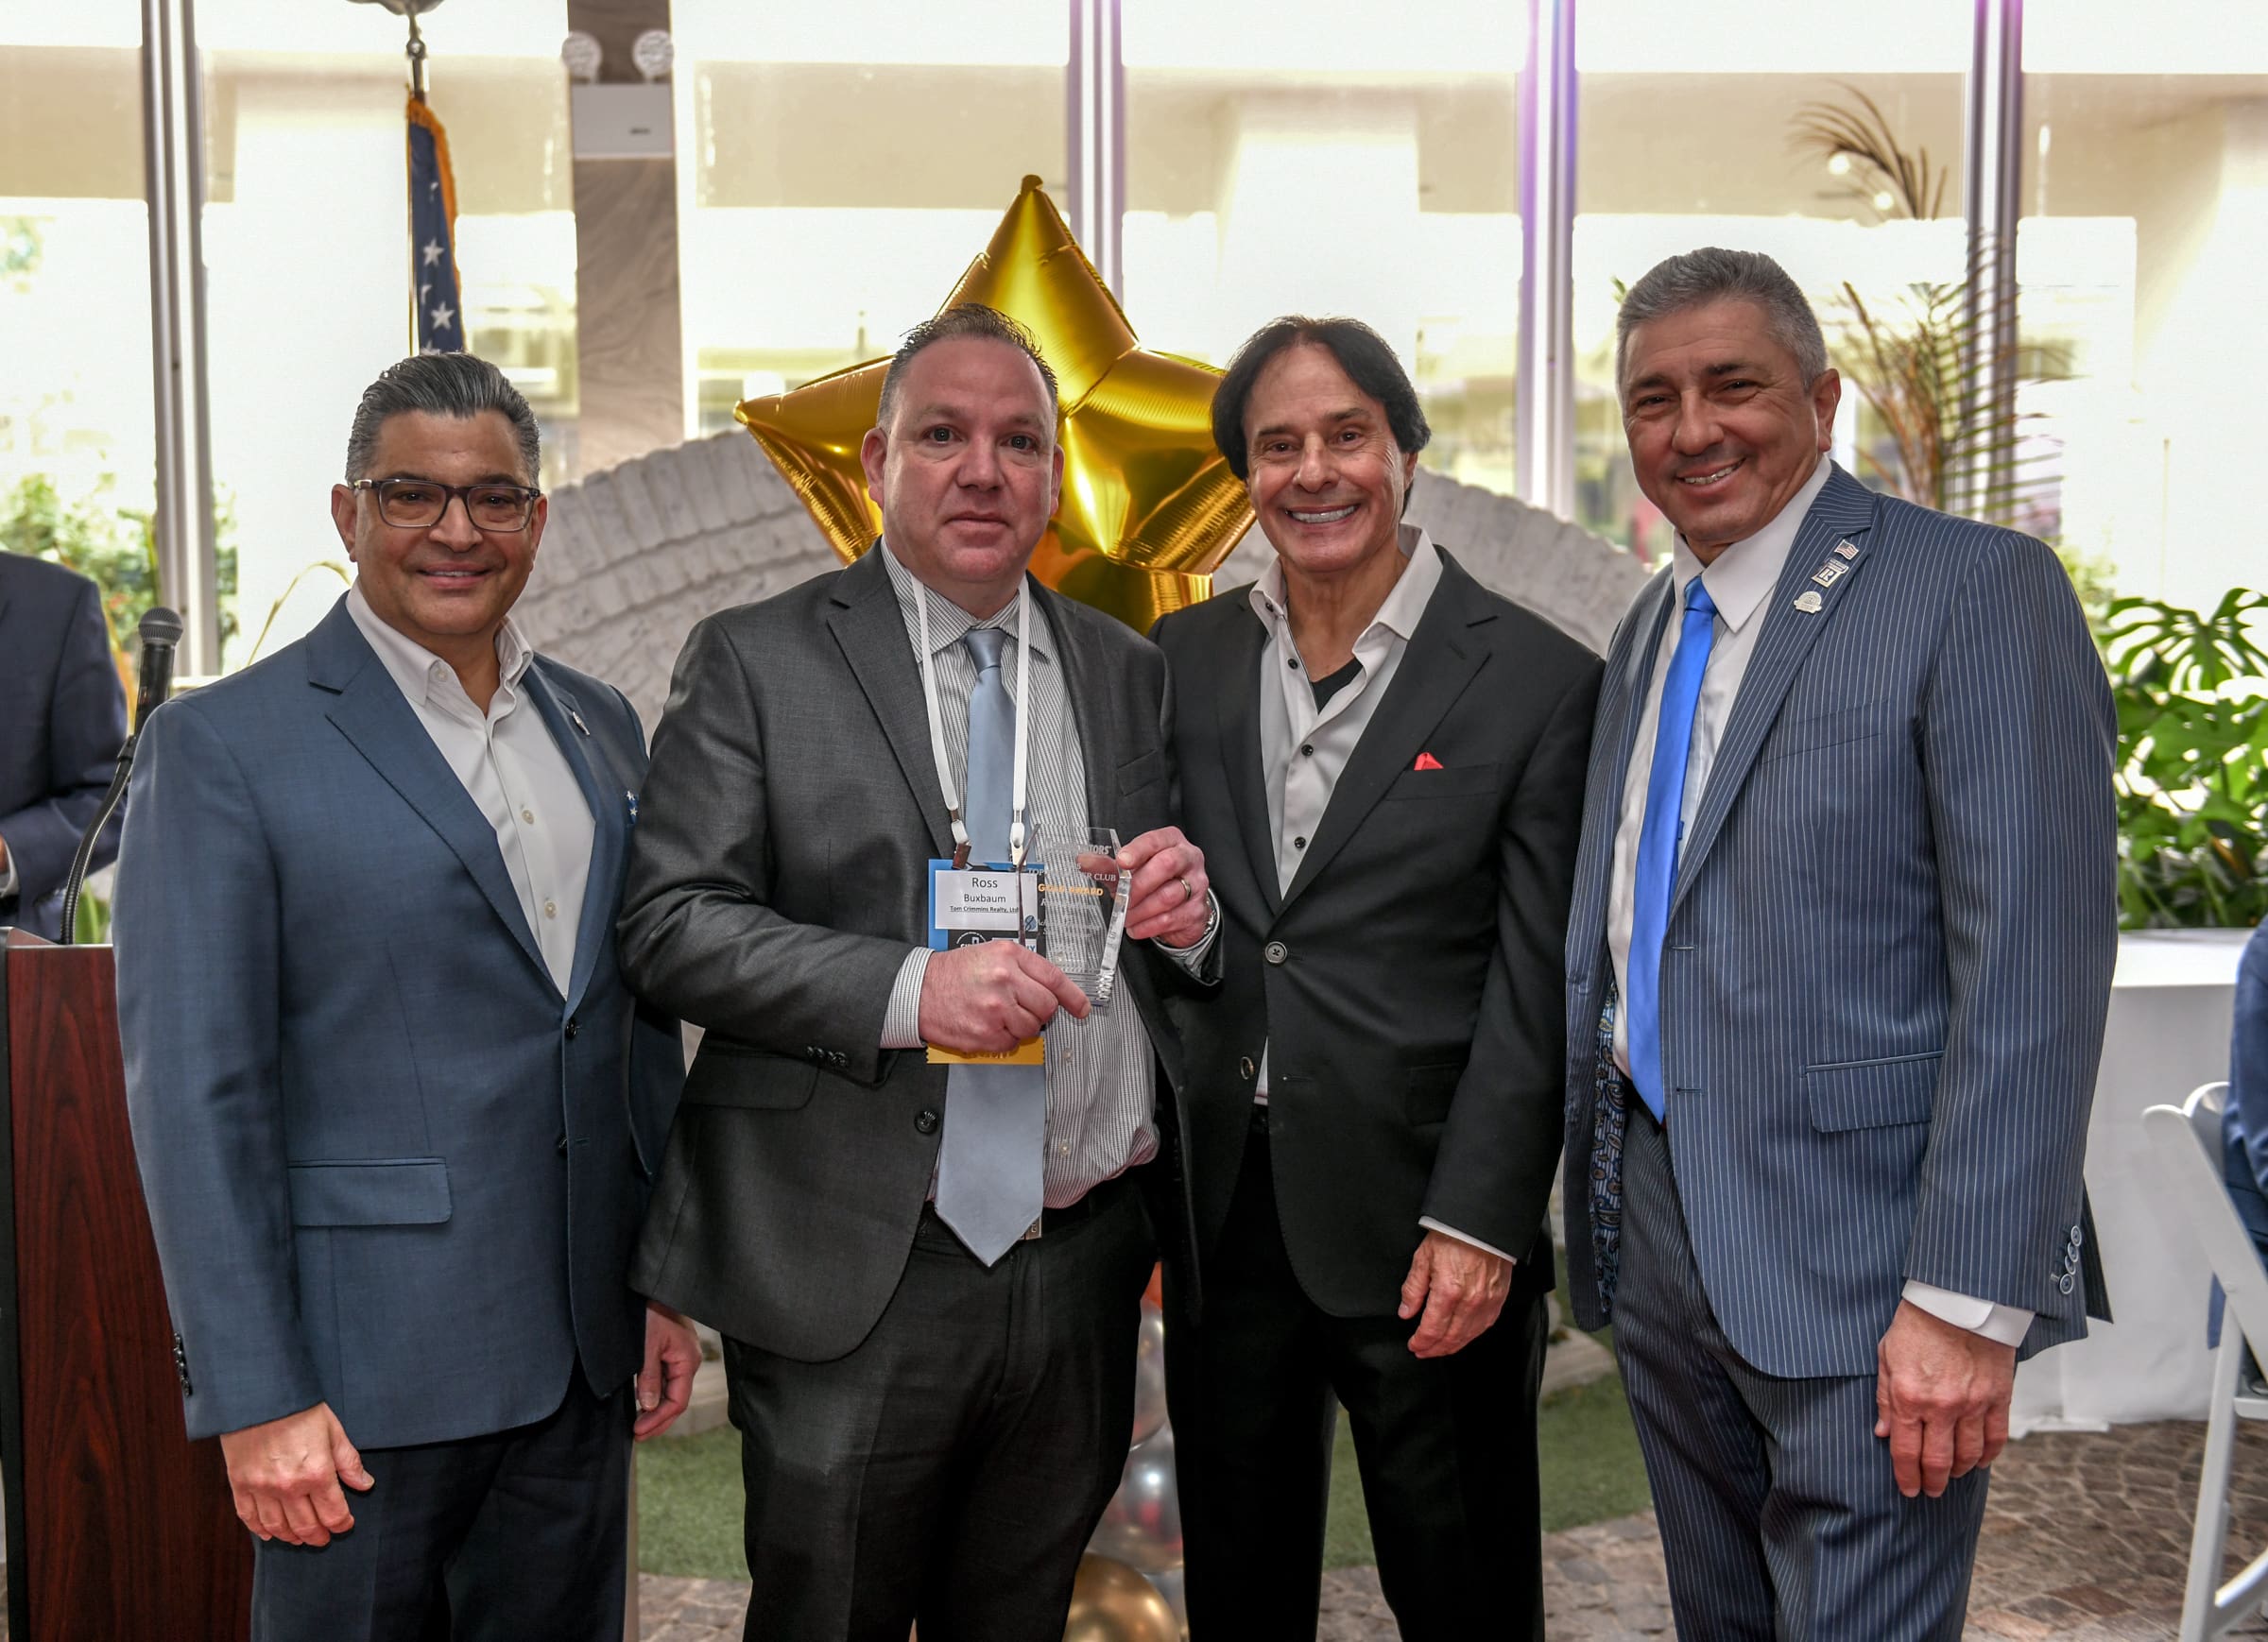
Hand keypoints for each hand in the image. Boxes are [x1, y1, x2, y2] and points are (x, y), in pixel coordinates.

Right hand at [218, 1400, 372, 1545]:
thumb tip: (365, 1484)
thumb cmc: (299, 1409)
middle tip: (324, 1538)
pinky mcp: (240, 1485)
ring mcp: (262, 1488)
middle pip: (306, 1526)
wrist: (259, 1396)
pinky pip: (249, 1517)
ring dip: (291, 1537)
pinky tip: (270, 1533)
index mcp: (317, 1473)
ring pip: (278, 1527)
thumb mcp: (333, 1430)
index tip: (345, 1525)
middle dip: (319, 1536)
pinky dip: (260, 1530)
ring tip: (300, 1539)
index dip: (342, 1524)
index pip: (333, 1513)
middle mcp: (289, 1487)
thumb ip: (349, 1461)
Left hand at [635, 1302, 700, 1440]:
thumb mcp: (646, 1346)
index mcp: (687, 1361)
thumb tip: (649, 1406)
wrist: (653, 1285)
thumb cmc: (651, 1311)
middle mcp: (689, 1361)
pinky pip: (667, 1379)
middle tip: (637, 1435)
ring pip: (672, 1391)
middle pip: (677, 1400)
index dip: (658, 1420)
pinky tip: (642, 1402)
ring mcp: (682, 1356)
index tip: (638, 1432)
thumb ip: (649, 1377)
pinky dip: (655, 1394)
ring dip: (656, 1409)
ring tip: (638, 1423)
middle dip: (658, 1420)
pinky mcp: (672, 1351)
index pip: (677, 1402)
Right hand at [918, 939, 1088, 1053]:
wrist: (918, 990)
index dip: (1073, 996)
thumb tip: (1053, 989)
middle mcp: (1004, 981)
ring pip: (1032, 1027)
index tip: (1082, 1007)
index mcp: (1009, 957)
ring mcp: (995, 1009)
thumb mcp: (991, 953)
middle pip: (1047, 1006)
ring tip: (1001, 1014)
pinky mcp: (986, 1034)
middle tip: (1023, 1007)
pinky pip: (1013, 1042)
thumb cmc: (954, 973)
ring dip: (1023, 1025)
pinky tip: (990, 1024)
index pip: (1053, 978)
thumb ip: (1023, 967)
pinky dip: (1006, 1037)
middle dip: (1041, 1011)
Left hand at [1118, 827, 1209, 946]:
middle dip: (1138, 885)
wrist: (1181, 907)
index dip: (1137, 851)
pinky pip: (1171, 918)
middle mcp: (1188, 859)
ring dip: (1141, 910)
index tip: (1121, 861)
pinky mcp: (1197, 910)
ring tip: (1127, 916)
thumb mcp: (1131, 870)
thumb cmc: (1156, 881)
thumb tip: (1084, 861)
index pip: (1155, 841)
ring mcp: (1197, 884)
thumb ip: (1109, 866)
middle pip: (1166, 865)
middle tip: (1122, 899)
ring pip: (1168, 896)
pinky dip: (1149, 926)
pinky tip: (1137, 927)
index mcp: (1171, 842)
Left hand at [1397, 1230, 1511, 1357]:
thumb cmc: (1453, 1236)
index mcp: (1448, 1292)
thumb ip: (1413, 1289)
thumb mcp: (1423, 1258)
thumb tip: (1406, 1312)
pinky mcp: (1498, 1299)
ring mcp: (1486, 1302)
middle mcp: (1469, 1302)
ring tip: (1439, 1349)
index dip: (1421, 1342)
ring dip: (1452, 1346)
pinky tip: (1462, 1336)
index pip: (1432, 1329)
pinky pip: (1484, 1326)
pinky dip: (1471, 1336)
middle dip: (1434, 1349)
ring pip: (1468, 1336)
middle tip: (1423, 1352)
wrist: (1481, 1224)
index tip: (1414, 1345)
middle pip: (1450, 1338)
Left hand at [1874, 1299, 2016, 1497]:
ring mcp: (1973, 1404)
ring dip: (1960, 1472)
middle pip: (1939, 1461)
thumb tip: (1884, 1432)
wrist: (1959, 1301)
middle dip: (1933, 1482)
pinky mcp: (1998, 1397)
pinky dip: (1988, 1455)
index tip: (1908, 1489)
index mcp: (1910, 1397)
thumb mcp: (1887, 1357)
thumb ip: (1886, 1398)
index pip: (1906, 1452)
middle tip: (1931, 1491)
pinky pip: (1996, 1438)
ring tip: (1953, 1476)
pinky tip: (1981, 1461)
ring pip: (1969, 1455)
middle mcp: (1942, 1407)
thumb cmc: (1917, 1324)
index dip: (1906, 1476)